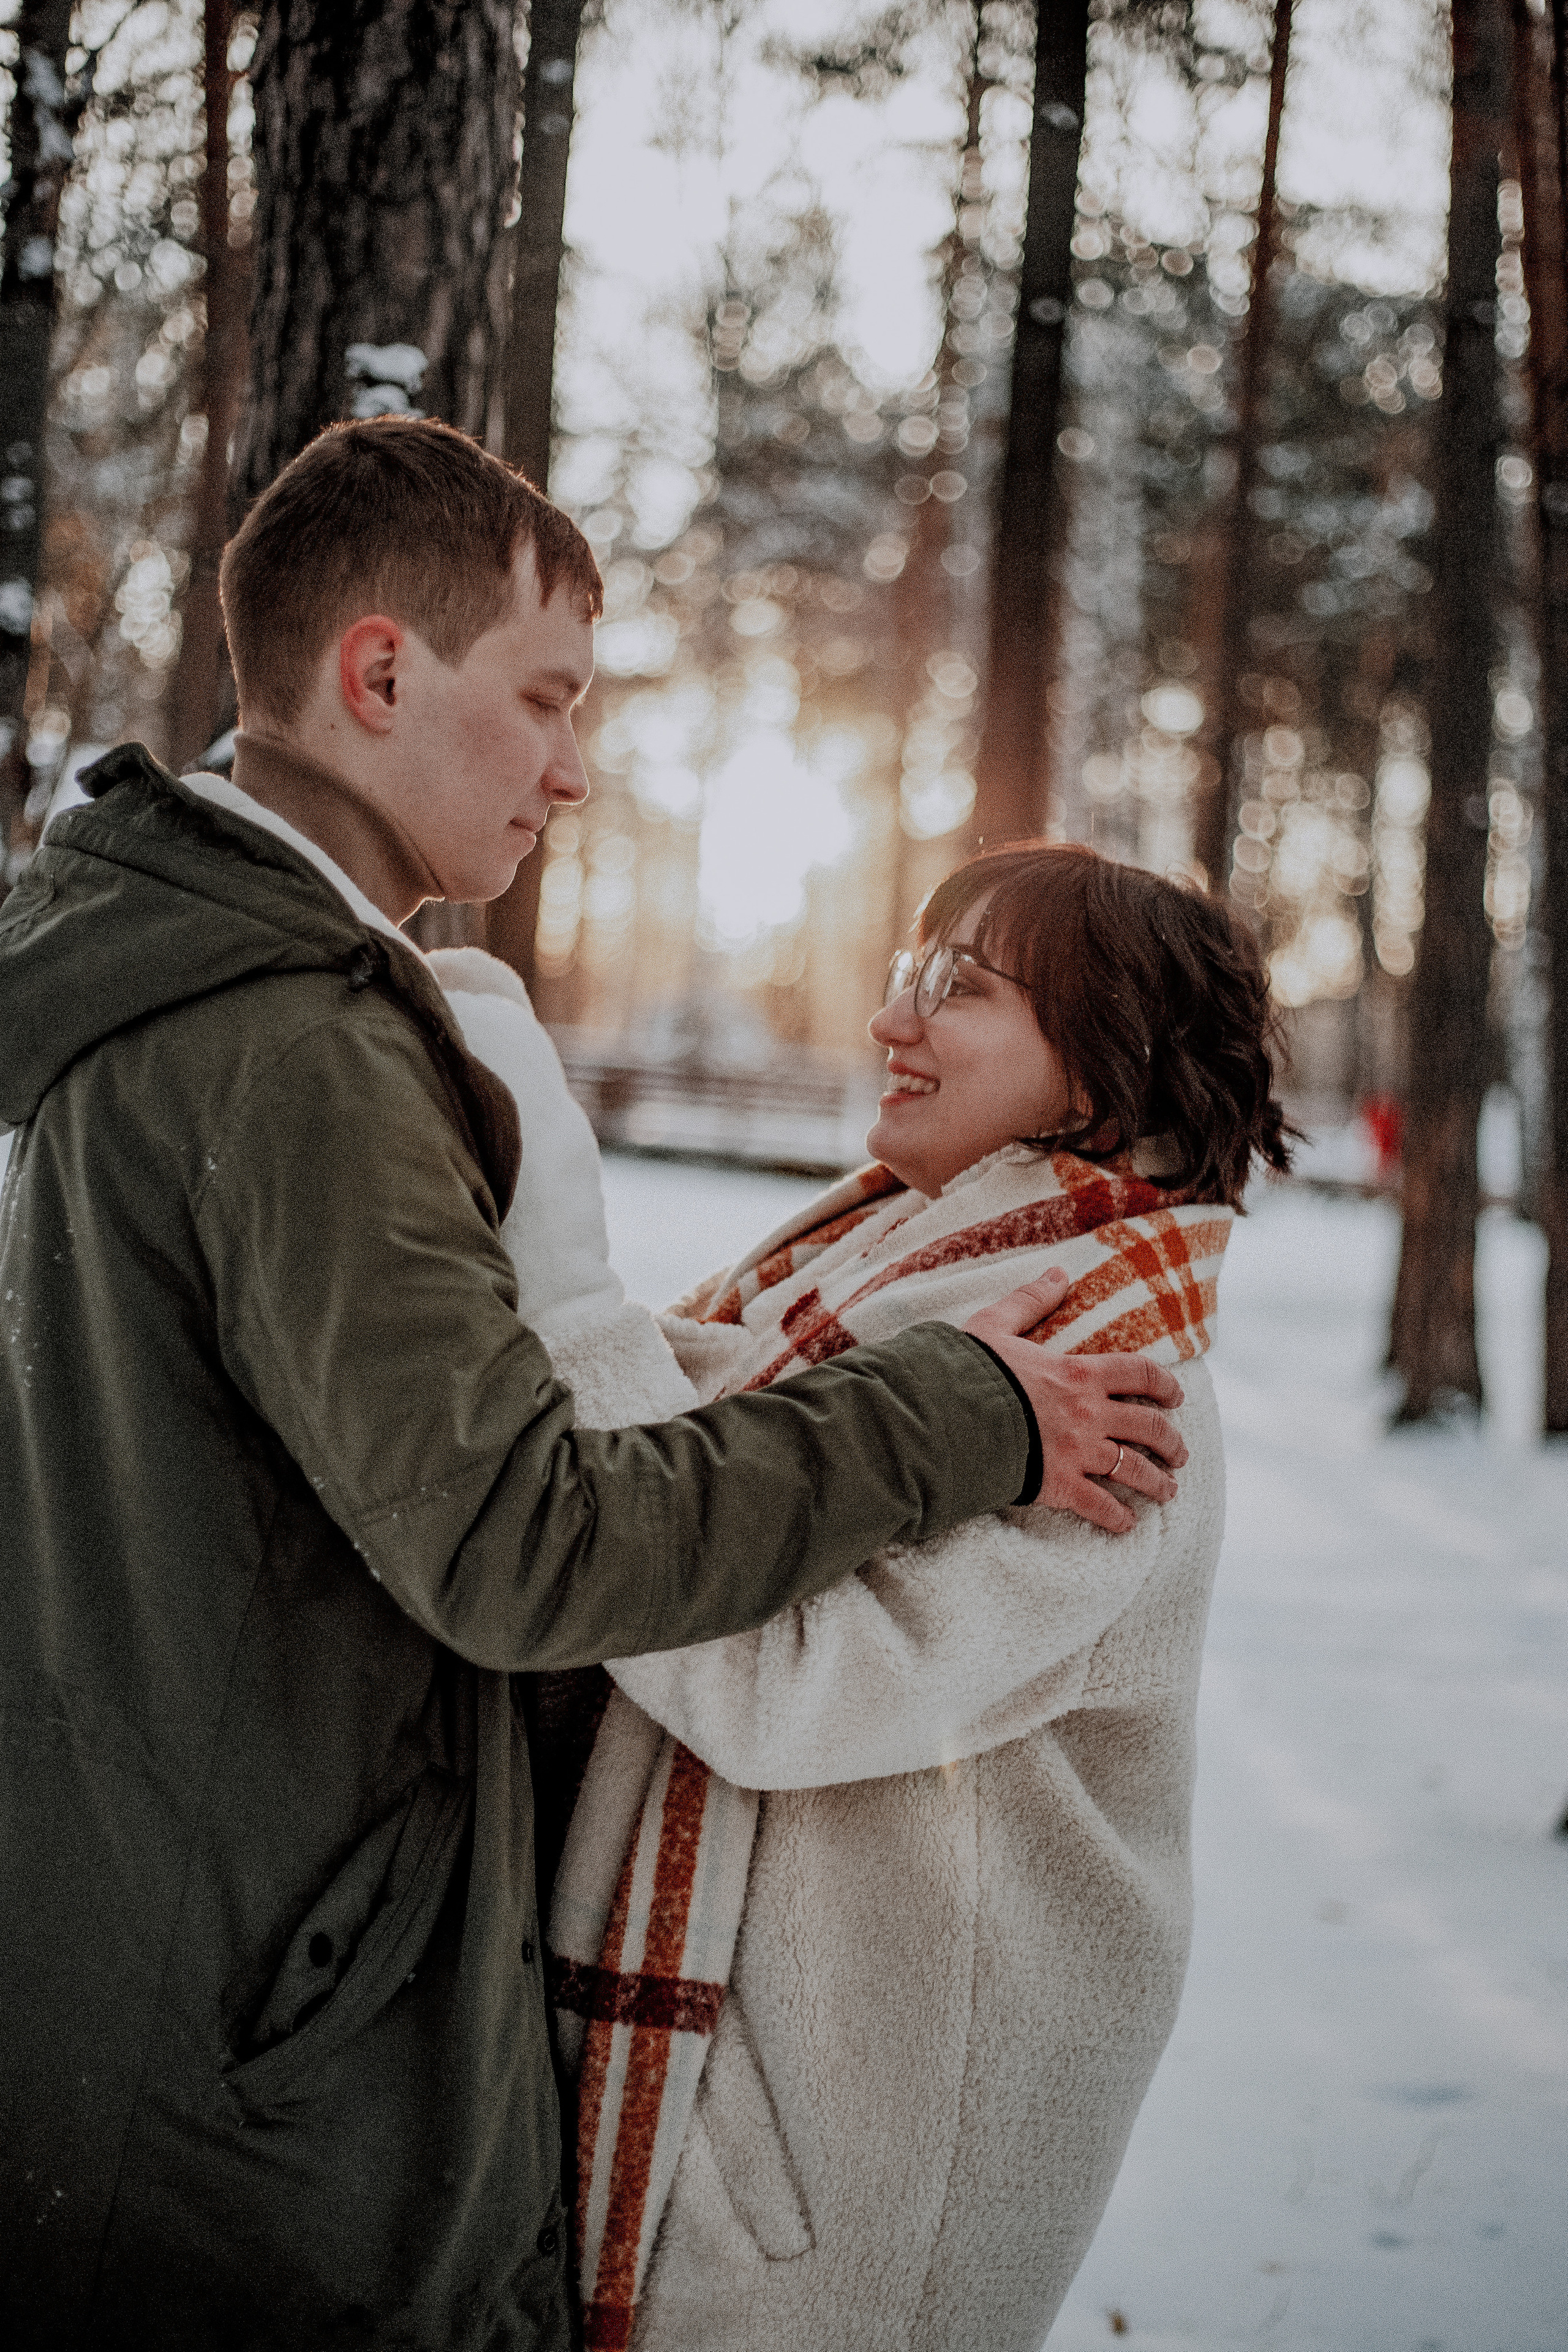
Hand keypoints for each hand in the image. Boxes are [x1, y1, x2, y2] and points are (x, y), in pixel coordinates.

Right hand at [964, 1271, 1187, 1534]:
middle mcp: (1089, 1413)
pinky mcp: (1060, 1485)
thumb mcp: (995, 1324)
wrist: (944, 1416)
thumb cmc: (967, 1370)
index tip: (1176, 1397)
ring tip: (1168, 1491)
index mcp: (1079, 1372)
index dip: (1164, 1385)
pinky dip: (1117, 1518)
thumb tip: (1059, 1273)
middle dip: (1171, 1441)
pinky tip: (1126, 1524)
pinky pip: (1100, 1507)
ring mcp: (1078, 1452)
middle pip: (1149, 1426)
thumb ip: (1030, 1300)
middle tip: (1179, 1453)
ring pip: (1134, 1470)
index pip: (1139, 1373)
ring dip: (1157, 1482)